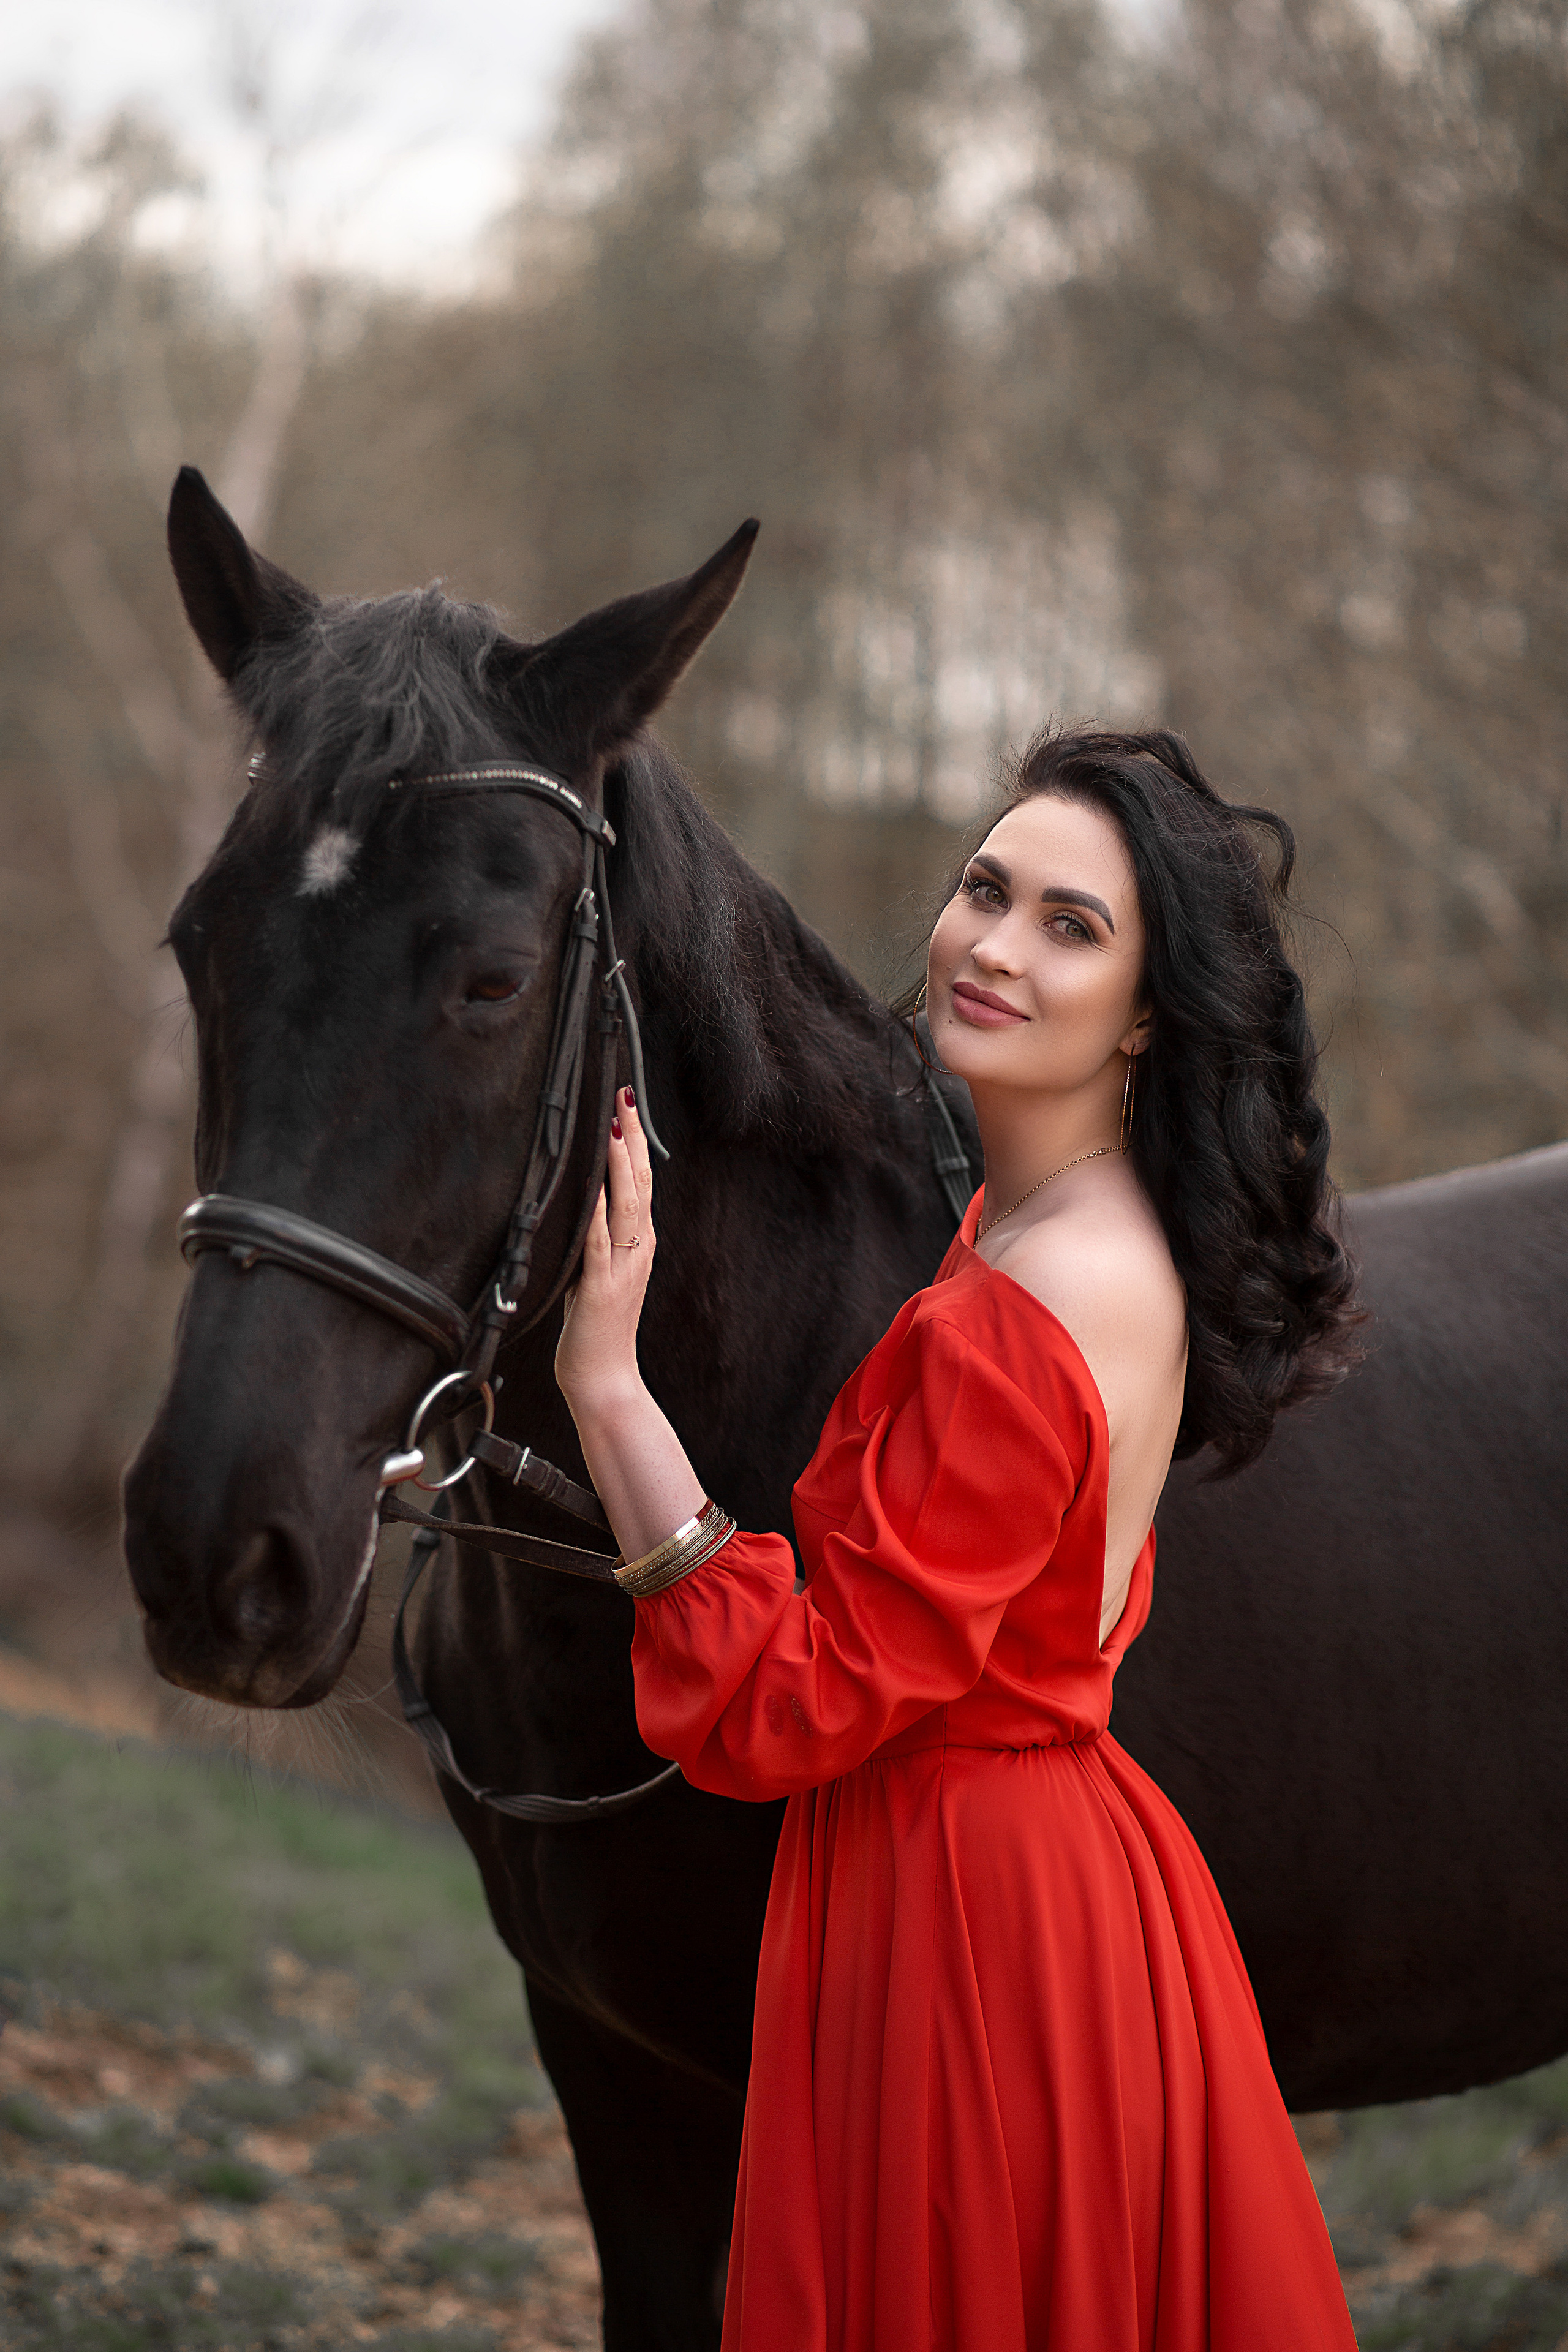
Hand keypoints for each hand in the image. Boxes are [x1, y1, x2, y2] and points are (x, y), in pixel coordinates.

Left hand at [555, 1088, 655, 1418]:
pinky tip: (591, 1185)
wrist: (604, 1379)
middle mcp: (637, 1249)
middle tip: (624, 1096)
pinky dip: (595, 1211)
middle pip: (640, 1182)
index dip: (635, 1142)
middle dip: (633, 1137)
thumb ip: (596, 1239)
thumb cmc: (596, 1329)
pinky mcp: (600, 1287)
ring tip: (615, 1125)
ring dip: (620, 1163)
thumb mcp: (597, 1273)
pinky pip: (598, 1242)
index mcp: (638, 1243)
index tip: (626, 1105)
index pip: (640, 1182)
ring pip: (625, 1204)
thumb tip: (582, 1203)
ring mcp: (622, 1267)